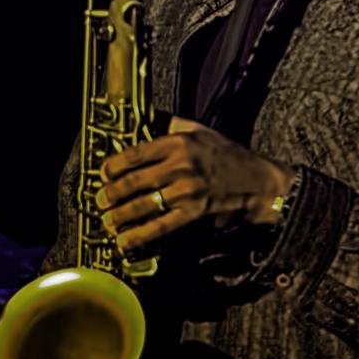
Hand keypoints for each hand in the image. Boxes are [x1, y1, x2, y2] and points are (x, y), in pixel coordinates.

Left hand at [96, 116, 296, 254]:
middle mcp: (180, 165)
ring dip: (120, 215)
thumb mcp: (200, 131)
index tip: (103, 174)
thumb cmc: (228, 154)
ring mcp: (186, 190)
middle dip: (111, 193)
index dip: (113, 166)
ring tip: (107, 221)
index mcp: (178, 142)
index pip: (135, 154)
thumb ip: (172, 124)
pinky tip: (124, 241)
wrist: (259, 182)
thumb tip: (147, 118)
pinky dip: (139, 235)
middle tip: (99, 200)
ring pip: (144, 205)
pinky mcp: (193, 212)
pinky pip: (160, 226)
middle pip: (134, 181)